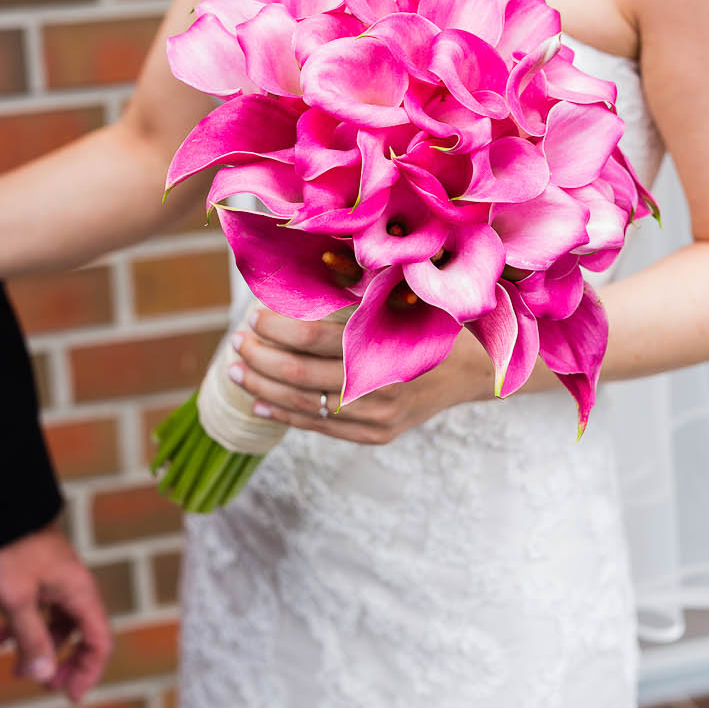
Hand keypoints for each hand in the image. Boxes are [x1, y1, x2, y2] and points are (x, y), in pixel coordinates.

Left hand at [0, 525, 112, 702]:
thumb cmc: (9, 548)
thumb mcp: (17, 600)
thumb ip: (32, 638)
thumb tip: (43, 675)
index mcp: (80, 594)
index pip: (98, 642)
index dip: (88, 672)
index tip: (69, 695)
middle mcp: (73, 588)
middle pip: (80, 636)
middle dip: (65, 664)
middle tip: (45, 686)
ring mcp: (56, 581)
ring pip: (56, 624)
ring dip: (40, 649)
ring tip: (16, 670)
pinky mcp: (38, 575)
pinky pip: (38, 609)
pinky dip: (23, 628)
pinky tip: (0, 640)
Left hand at [231, 308, 495, 445]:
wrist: (473, 370)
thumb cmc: (428, 324)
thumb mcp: (397, 299)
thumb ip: (351, 291)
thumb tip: (302, 273)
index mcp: (384, 344)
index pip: (313, 337)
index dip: (276, 327)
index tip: (254, 316)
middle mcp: (380, 385)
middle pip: (300, 373)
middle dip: (260, 357)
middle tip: (236, 341)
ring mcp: (378, 415)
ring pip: (304, 404)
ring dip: (262, 387)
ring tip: (236, 371)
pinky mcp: (375, 434)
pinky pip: (320, 427)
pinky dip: (284, 414)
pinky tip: (259, 403)